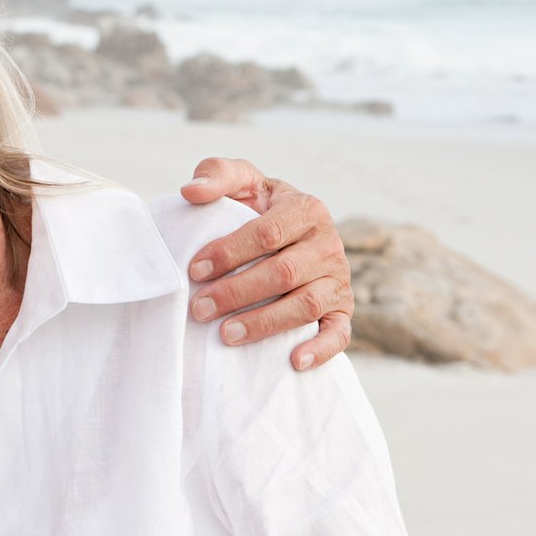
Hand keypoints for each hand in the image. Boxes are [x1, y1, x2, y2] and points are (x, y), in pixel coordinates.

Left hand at [181, 158, 352, 370]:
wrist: (296, 235)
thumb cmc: (261, 210)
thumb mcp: (244, 183)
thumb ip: (217, 174)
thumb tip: (191, 191)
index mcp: (306, 209)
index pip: (268, 233)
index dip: (230, 253)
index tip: (195, 270)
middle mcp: (329, 244)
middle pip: (283, 273)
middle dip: (237, 292)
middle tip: (199, 309)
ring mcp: (338, 280)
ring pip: (305, 305)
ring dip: (264, 323)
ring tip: (225, 335)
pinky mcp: (343, 311)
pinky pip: (339, 334)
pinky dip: (320, 349)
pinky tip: (293, 361)